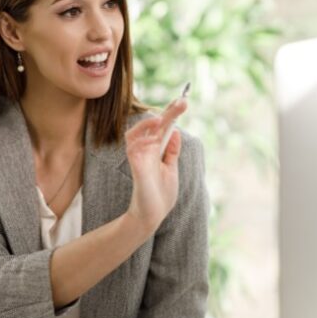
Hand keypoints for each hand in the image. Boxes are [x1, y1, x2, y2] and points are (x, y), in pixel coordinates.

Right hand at [125, 99, 186, 233]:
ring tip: (162, 119)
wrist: (153, 216)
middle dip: (168, 113)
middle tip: (183, 101)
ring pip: (135, 134)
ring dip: (148, 125)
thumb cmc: (160, 196)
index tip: (183, 101)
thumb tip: (175, 131)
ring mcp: (139, 159)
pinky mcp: (136, 168)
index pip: (163, 128)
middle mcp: (146, 152)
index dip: (172, 114)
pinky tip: (154, 139)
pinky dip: (142, 142)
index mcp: (156, 151)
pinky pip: (133, 150)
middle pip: (153, 127)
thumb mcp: (171, 169)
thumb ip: (171, 152)